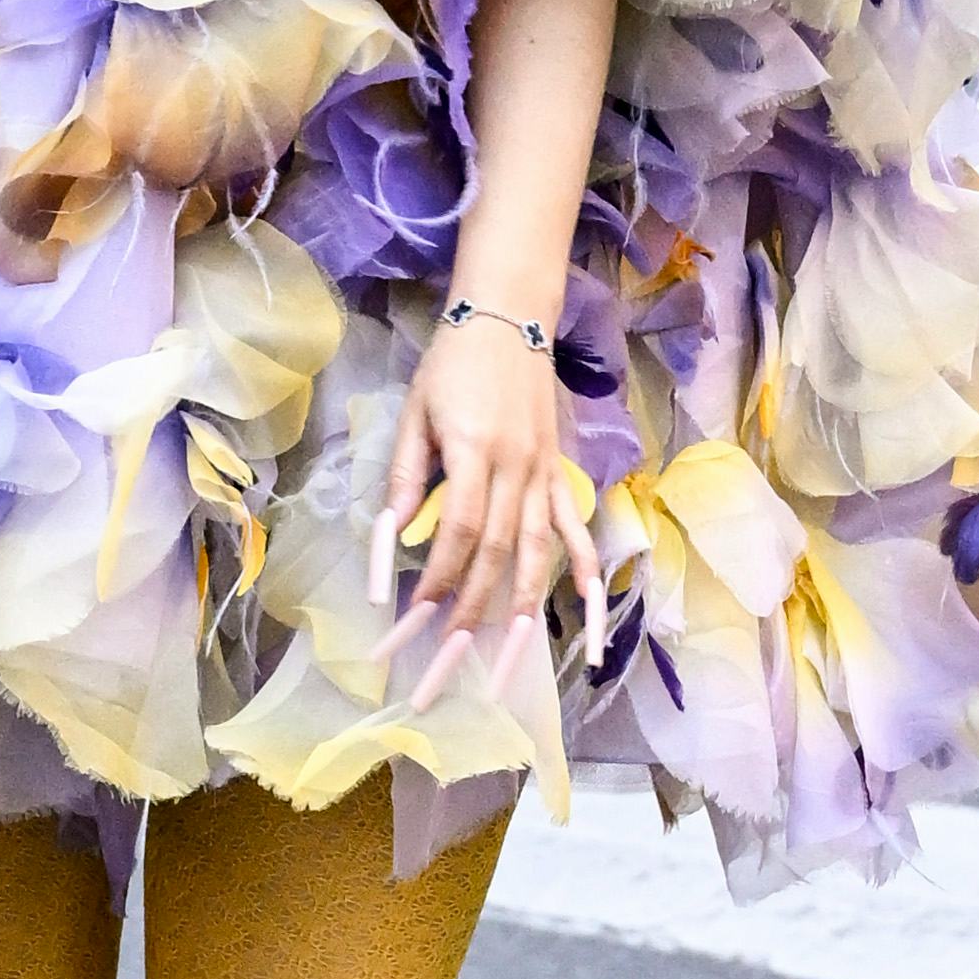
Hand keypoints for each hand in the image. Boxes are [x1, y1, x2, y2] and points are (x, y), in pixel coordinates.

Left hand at [371, 307, 601, 705]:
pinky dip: (584, 572)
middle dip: (471, 612)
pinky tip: (588, 612)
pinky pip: (575, 530)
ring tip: (506, 660)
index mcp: (475, 452)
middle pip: (497, 555)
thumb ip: (405, 478)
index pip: (458, 531)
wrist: (509, 318)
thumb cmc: (451, 365)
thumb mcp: (414, 414)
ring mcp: (545, 475)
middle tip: (448, 659)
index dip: (438, 579)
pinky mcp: (559, 474)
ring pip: (537, 553)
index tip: (412, 620)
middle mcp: (517, 470)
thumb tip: (389, 541)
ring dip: (522, 609)